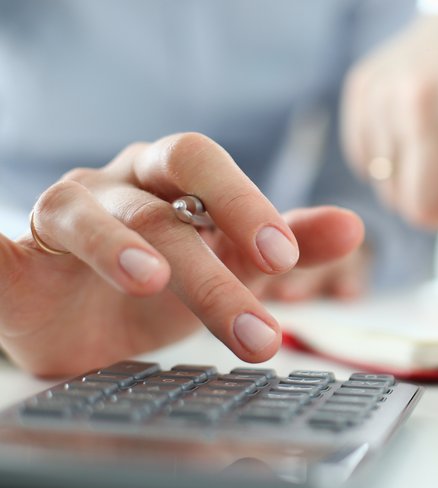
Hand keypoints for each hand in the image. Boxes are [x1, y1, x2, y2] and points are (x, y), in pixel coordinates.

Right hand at [0, 133, 363, 376]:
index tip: (285, 258)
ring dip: (117, 245)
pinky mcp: (13, 260)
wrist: (83, 319)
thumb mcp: (231, 264)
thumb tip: (354, 225)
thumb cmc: (164, 280)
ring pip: (85, 217)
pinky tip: (7, 260)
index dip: (245, 203)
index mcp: (170, 181)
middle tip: (255, 295)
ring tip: (150, 281)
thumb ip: (289, 243)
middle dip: (207, 249)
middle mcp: (116, 188)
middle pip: (159, 202)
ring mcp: (62, 218)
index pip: (206, 168)